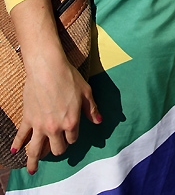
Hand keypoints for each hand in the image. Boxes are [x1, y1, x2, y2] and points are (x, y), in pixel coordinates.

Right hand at [12, 53, 100, 173]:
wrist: (47, 67)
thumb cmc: (68, 77)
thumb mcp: (86, 91)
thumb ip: (92, 109)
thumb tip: (99, 121)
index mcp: (71, 122)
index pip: (73, 139)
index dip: (73, 136)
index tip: (71, 132)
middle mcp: (55, 128)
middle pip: (57, 149)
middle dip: (58, 149)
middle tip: (56, 147)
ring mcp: (40, 125)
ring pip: (36, 150)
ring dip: (34, 161)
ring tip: (33, 169)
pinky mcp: (28, 118)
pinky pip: (21, 136)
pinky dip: (17, 144)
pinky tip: (15, 151)